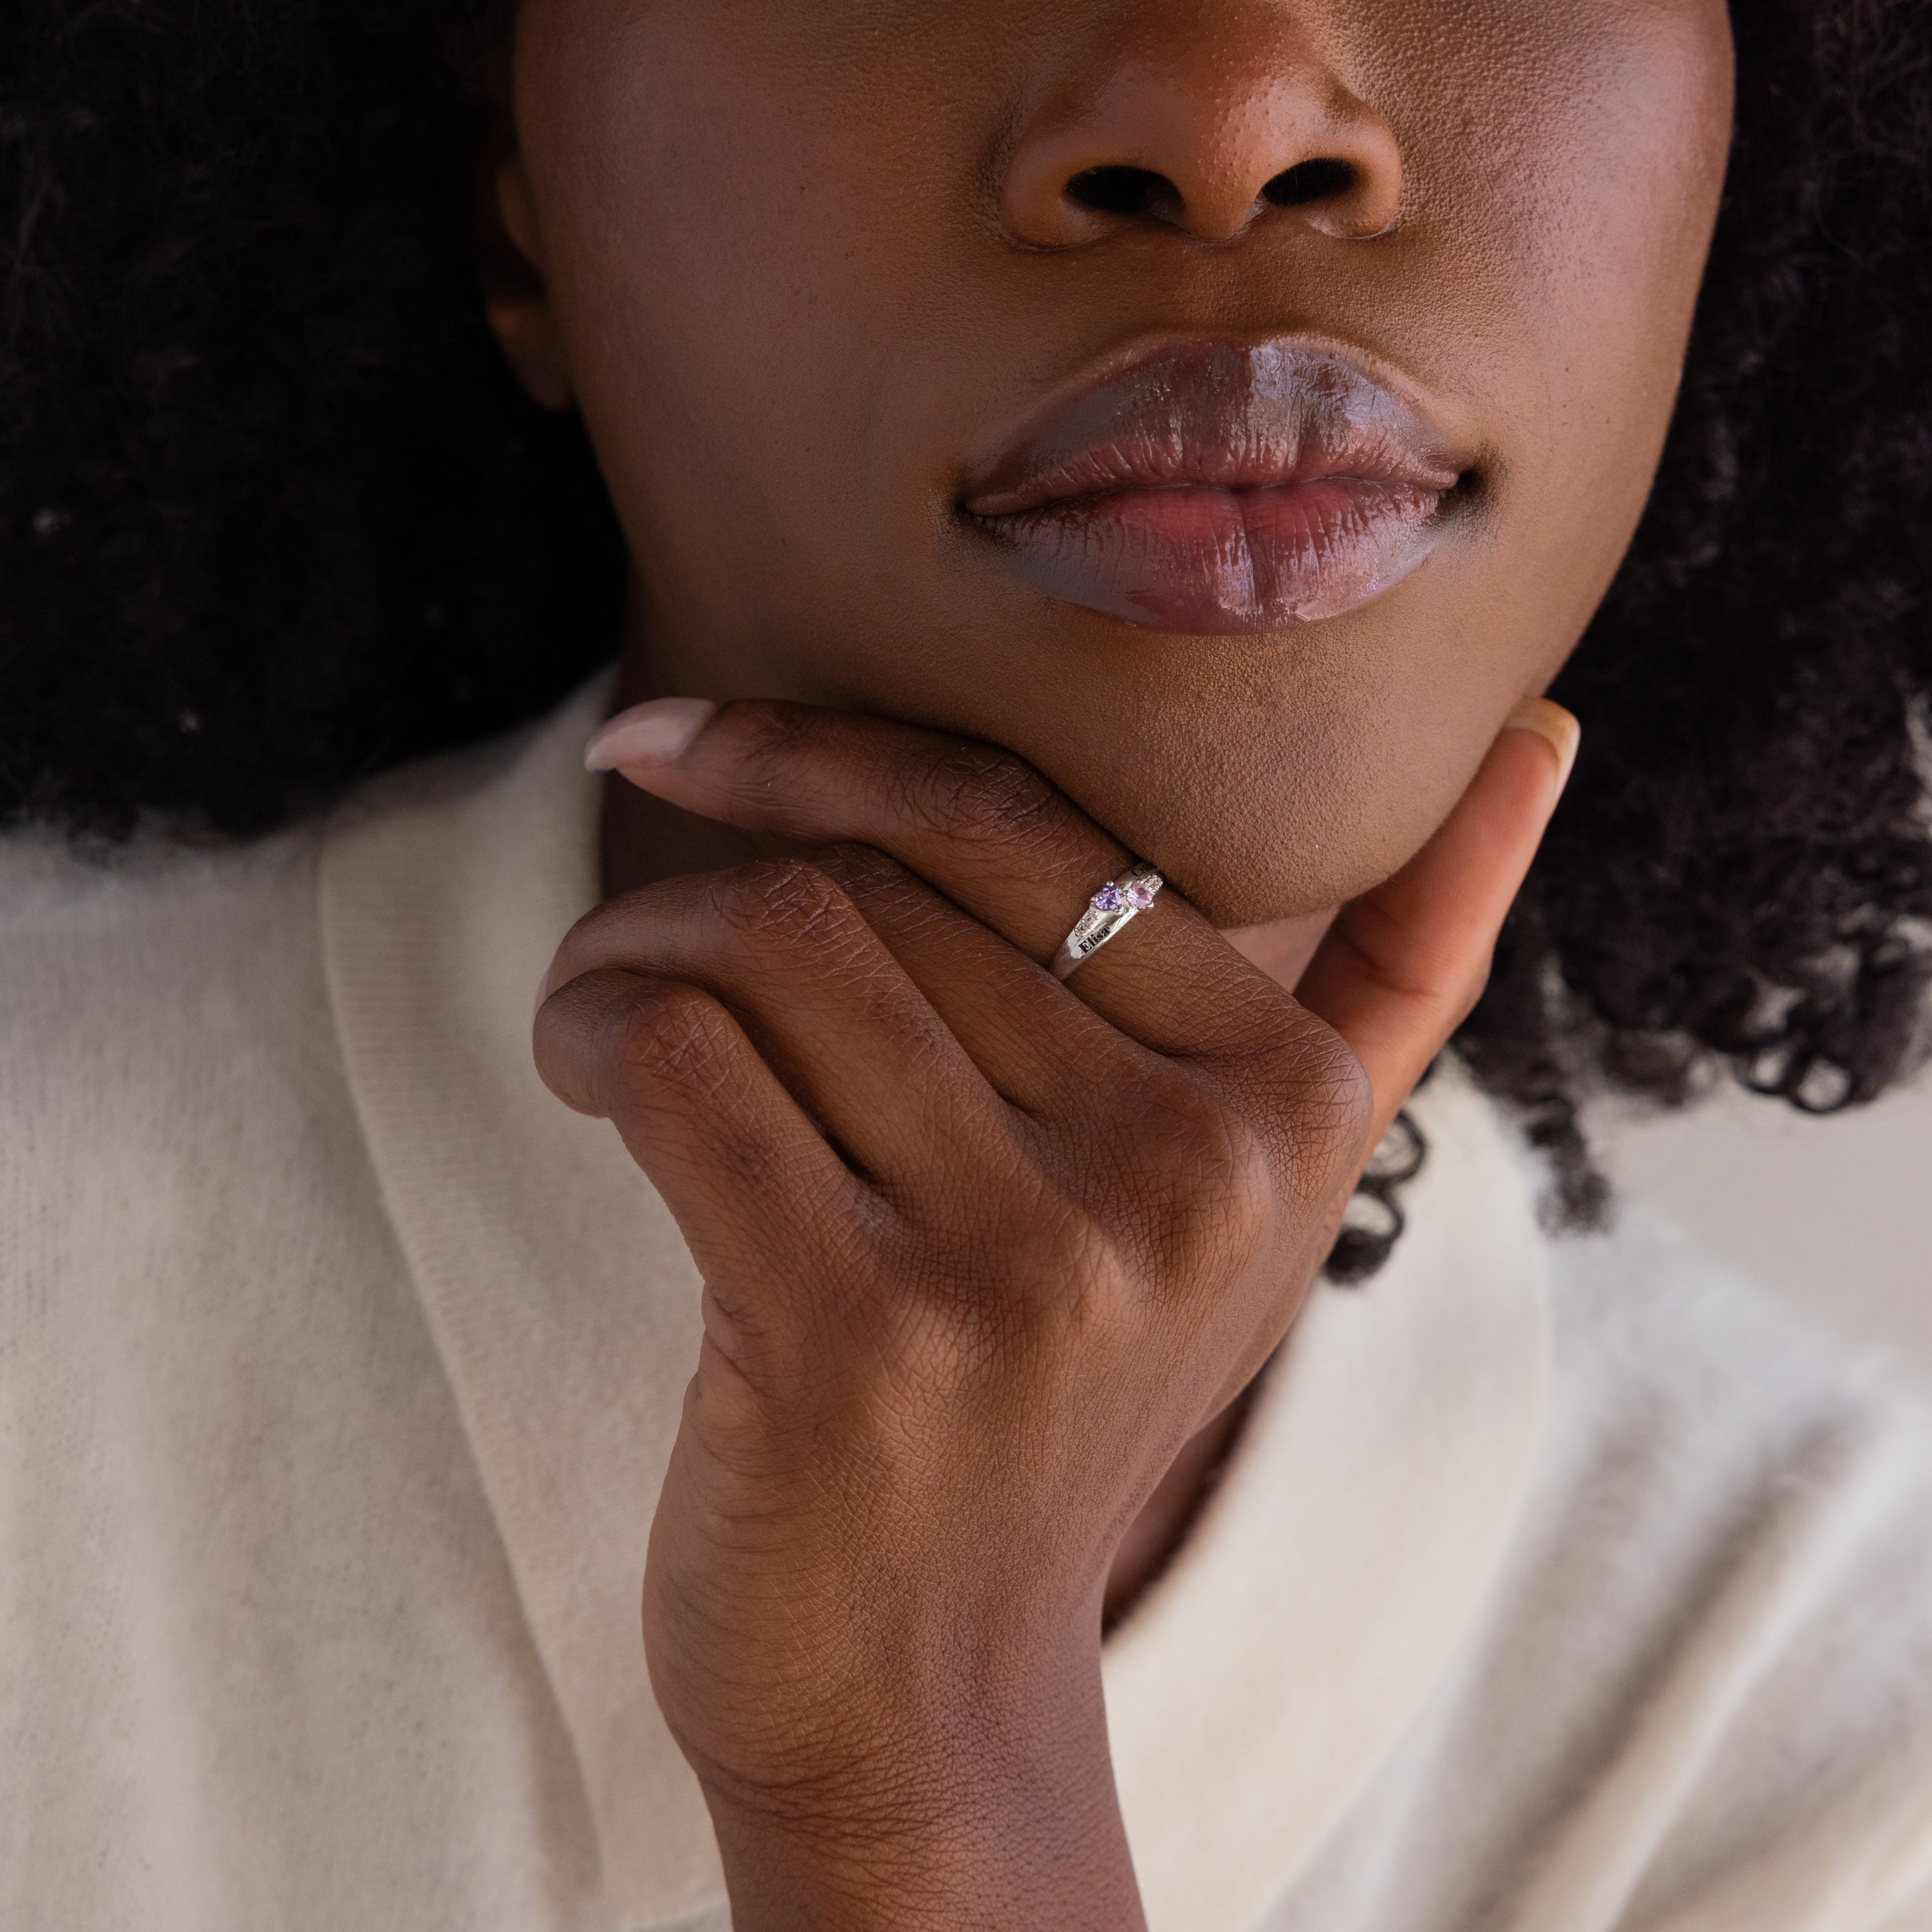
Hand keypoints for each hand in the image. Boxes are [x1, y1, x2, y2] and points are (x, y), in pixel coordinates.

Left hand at [533, 697, 1575, 1930]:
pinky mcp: (865, 1347)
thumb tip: (1542, 738)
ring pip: (774, 945)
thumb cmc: (1063, 1399)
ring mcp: (1032, 1267)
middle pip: (878, 884)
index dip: (824, 752)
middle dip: (707, 875)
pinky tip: (582, 1067)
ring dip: (633, 946)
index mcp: (1286, 1103)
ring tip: (603, 1006)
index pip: (1023, 824)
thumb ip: (1394, 979)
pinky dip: (593, 1028)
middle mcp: (1185, 1176)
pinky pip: (682, 1061)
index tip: (683, 741)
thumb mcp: (1262, 1198)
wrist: (933, 1695)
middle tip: (638, 936)